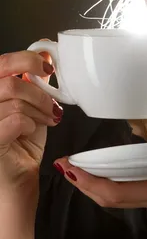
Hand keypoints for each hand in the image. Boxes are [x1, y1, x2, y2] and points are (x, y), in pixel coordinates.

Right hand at [0, 46, 62, 191]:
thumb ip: (32, 83)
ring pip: (15, 100)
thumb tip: (44, 54)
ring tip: (45, 121)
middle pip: (10, 81)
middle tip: (50, 105)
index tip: (47, 68)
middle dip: (38, 91)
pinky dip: (30, 124)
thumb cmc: (20, 147)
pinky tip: (30, 133)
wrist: (16, 184)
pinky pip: (16, 119)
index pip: (1, 62)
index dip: (26, 59)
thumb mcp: (29, 108)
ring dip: (38, 110)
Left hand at [54, 148, 146, 225]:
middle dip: (86, 184)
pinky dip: (113, 182)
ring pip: (121, 196)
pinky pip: (132, 191)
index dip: (92, 183)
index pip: (119, 193)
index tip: (72, 167)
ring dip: (97, 184)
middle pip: (113, 198)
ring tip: (81, 167)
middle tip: (65, 165)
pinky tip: (112, 170)